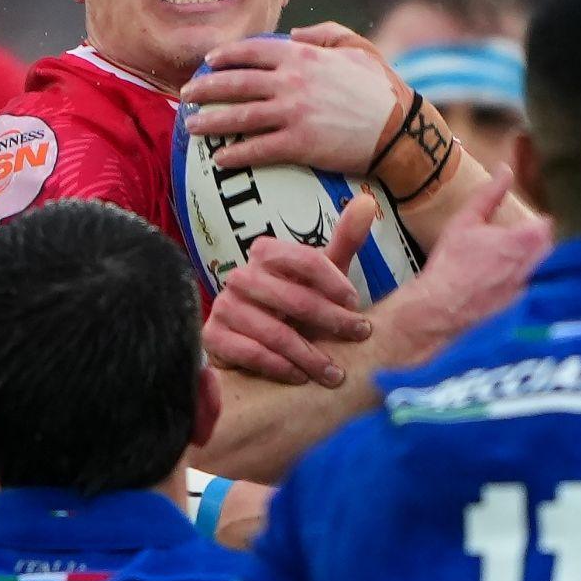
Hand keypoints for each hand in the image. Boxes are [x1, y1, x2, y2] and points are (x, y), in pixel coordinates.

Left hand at [180, 23, 405, 173]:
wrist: (399, 130)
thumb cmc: (380, 87)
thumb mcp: (356, 48)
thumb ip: (324, 33)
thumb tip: (296, 32)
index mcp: (303, 55)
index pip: (251, 52)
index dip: (225, 57)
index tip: (208, 63)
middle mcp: (291, 82)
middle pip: (236, 83)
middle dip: (206, 89)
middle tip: (186, 96)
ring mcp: (293, 114)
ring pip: (239, 116)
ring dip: (210, 121)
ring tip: (191, 126)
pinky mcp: (298, 144)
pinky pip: (257, 149)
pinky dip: (235, 153)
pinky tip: (220, 159)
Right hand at [204, 194, 378, 386]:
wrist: (255, 344)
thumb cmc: (296, 307)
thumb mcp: (324, 275)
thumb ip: (345, 241)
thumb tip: (368, 203)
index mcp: (266, 253)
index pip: (304, 260)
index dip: (334, 282)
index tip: (356, 304)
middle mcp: (241, 275)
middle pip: (292, 297)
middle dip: (331, 320)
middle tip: (357, 337)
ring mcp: (223, 306)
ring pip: (273, 330)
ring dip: (308, 354)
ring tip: (334, 373)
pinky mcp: (213, 336)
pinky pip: (249, 352)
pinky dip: (279, 367)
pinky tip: (300, 377)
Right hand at [385, 168, 551, 364]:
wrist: (440, 306)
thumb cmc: (451, 262)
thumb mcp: (466, 220)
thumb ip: (490, 193)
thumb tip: (505, 170)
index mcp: (521, 241)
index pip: (546, 226)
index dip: (537, 222)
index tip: (527, 222)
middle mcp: (530, 265)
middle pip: (548, 248)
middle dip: (537, 241)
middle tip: (518, 239)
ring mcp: (527, 288)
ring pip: (541, 269)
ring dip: (532, 261)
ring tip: (509, 260)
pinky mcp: (519, 306)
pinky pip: (530, 289)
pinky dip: (522, 282)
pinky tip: (501, 281)